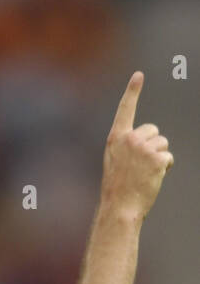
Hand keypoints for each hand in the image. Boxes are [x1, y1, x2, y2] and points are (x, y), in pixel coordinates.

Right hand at [100, 72, 172, 220]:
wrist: (119, 207)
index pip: (125, 110)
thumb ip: (127, 146)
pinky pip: (168, 157)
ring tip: (144, 174)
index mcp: (116, 138)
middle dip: (153, 145)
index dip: (132, 91)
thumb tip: (149, 142)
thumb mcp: (115, 162)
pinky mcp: (157, 158)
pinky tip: (152, 178)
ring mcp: (144, 148)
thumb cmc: (117, 188)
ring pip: (162, 144)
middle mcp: (129, 139)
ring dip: (159, 158)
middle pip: (153, 130)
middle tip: (140, 166)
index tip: (138, 75)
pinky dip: (165, 168)